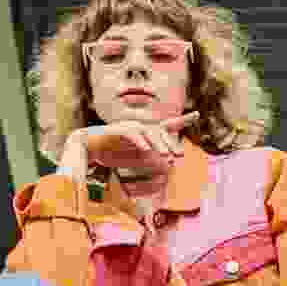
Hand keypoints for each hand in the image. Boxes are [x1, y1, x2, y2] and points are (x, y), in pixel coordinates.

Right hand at [74, 112, 198, 174]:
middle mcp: (142, 128)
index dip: (183, 119)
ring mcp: (131, 128)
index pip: (168, 125)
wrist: (89, 146)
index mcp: (147, 133)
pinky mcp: (120, 131)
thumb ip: (150, 162)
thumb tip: (167, 170)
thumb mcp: (135, 160)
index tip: (197, 114)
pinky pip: (133, 135)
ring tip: (166, 156)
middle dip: (171, 144)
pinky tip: (147, 150)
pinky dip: (140, 142)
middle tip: (179, 156)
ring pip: (149, 133)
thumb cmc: (112, 152)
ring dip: (158, 145)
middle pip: (161, 132)